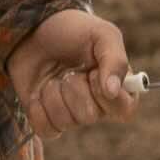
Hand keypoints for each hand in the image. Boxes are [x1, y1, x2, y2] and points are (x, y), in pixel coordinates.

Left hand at [15, 7, 137, 133]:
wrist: (34, 30)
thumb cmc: (73, 30)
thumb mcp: (101, 34)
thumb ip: (115, 60)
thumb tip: (113, 91)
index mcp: (118, 87)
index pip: (125, 110)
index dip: (106, 94)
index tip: (92, 72)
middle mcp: (98, 105)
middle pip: (90, 116)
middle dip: (74, 88)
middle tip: (70, 70)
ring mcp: (72, 114)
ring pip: (66, 122)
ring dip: (54, 94)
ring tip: (53, 76)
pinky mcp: (48, 119)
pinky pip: (46, 129)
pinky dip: (38, 109)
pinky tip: (38, 91)